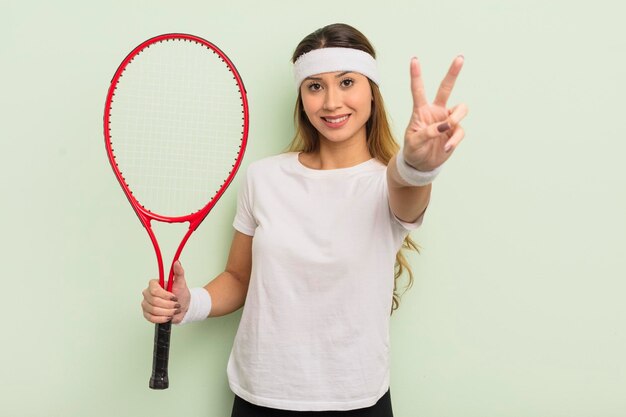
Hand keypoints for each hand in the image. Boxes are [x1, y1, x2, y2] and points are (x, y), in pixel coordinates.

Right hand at [141, 261, 190, 323]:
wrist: (183, 307)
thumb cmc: (181, 294)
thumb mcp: (181, 283)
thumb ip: (179, 272)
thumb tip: (177, 262)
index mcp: (154, 284)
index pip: (154, 290)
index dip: (165, 295)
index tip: (174, 297)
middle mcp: (148, 293)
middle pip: (154, 301)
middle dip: (169, 305)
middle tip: (176, 305)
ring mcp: (146, 304)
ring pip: (153, 310)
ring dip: (167, 312)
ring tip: (174, 310)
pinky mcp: (147, 314)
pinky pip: (151, 318)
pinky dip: (162, 318)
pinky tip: (168, 316)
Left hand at [403, 56, 468, 171]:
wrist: (420, 165)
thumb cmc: (413, 150)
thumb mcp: (414, 142)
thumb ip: (427, 132)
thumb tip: (446, 125)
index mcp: (420, 110)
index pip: (418, 90)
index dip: (416, 75)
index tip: (414, 59)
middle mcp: (435, 111)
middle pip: (446, 88)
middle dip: (453, 73)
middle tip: (460, 58)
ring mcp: (447, 121)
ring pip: (460, 109)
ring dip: (457, 117)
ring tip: (449, 127)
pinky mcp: (454, 132)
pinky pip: (460, 131)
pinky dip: (455, 139)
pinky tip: (447, 147)